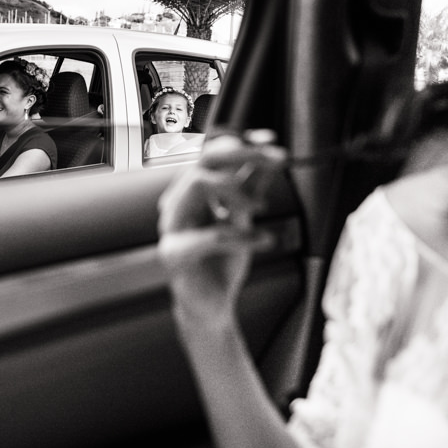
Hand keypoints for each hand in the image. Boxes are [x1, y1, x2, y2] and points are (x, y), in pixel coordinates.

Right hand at [158, 130, 284, 328]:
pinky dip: (243, 235)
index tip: (270, 141)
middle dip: (243, 155)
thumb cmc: (222, 261)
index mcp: (189, 192)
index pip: (210, 152)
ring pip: (198, 183)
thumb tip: (267, 155)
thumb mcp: (243, 217)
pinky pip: (211, 234)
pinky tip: (265, 240)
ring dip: (236, 190)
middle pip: (203, 159)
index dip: (241, 143)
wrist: (211, 306)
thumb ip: (250, 186)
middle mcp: (176, 202)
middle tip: (277, 160)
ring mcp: (171, 226)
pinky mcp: (175, 253)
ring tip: (261, 207)